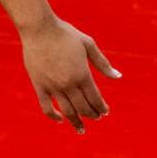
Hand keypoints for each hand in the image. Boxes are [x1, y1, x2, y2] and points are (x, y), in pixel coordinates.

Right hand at [18, 16, 120, 133]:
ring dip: (76, 122)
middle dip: (92, 115)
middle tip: (96, 117)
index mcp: (82, 75)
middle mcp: (69, 84)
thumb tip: (118, 77)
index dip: (102, 107)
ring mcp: (53, 87)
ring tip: (81, 129)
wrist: (38, 28)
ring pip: (68, 111)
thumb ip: (103, 63)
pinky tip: (61, 120)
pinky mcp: (39, 86)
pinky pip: (46, 107)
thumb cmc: (65, 34)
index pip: (96, 99)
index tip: (105, 111)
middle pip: (84, 108)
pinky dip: (54, 116)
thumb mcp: (88, 45)